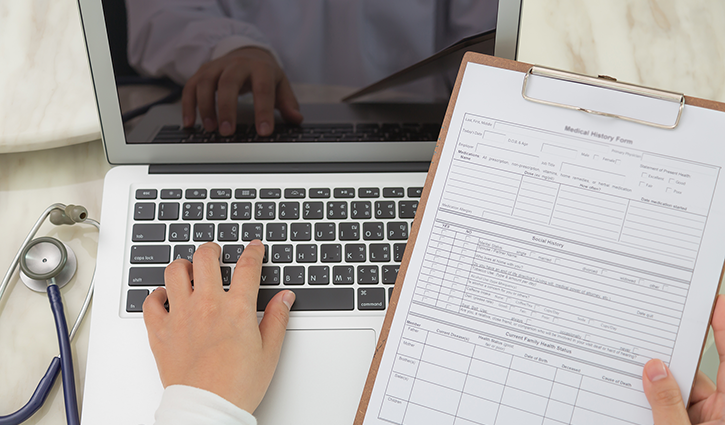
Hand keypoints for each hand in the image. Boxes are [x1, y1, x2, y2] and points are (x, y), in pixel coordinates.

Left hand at [142, 241, 295, 412]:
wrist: (206, 408)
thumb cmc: (237, 385)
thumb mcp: (269, 352)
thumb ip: (277, 319)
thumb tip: (285, 298)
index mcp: (237, 309)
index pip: (247, 266)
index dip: (253, 251)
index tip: (255, 248)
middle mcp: (207, 305)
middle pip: (206, 258)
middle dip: (213, 249)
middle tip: (216, 253)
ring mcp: (181, 315)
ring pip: (174, 271)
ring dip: (183, 266)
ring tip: (189, 270)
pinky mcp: (161, 331)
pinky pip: (151, 302)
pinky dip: (157, 295)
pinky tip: (166, 298)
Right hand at [182, 47, 302, 135]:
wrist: (247, 52)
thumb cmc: (264, 73)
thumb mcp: (280, 84)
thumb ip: (288, 103)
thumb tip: (296, 119)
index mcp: (261, 68)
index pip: (263, 88)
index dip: (263, 110)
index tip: (263, 131)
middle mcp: (237, 64)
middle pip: (229, 82)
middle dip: (227, 108)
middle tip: (228, 132)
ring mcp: (217, 66)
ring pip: (206, 83)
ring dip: (206, 107)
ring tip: (211, 129)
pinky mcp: (202, 71)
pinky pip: (190, 87)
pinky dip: (188, 105)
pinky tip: (190, 123)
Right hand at [643, 295, 724, 423]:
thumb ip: (667, 404)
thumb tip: (654, 371)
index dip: (723, 328)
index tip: (715, 303)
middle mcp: (720, 410)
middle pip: (695, 375)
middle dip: (669, 365)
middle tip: (645, 349)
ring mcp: (706, 419)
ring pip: (679, 392)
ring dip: (656, 389)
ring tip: (632, 388)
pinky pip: (672, 407)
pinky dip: (654, 403)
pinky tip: (632, 400)